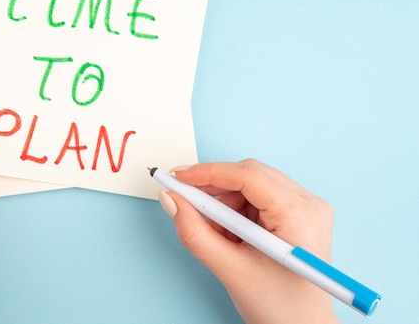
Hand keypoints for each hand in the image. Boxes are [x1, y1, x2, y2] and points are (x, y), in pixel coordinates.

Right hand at [158, 159, 339, 323]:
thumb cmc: (279, 307)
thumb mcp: (230, 270)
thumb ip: (194, 232)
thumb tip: (171, 200)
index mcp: (300, 216)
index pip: (249, 176)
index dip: (208, 173)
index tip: (178, 178)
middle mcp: (309, 204)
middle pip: (250, 175)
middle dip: (214, 189)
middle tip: (185, 202)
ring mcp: (306, 207)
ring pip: (251, 185)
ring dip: (225, 204)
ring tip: (217, 235)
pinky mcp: (298, 213)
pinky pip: (258, 197)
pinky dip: (236, 211)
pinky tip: (231, 235)